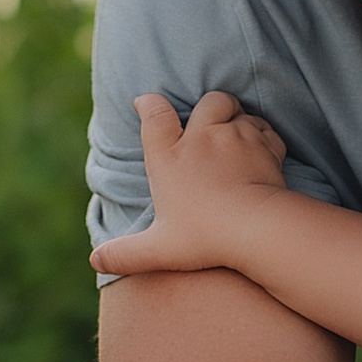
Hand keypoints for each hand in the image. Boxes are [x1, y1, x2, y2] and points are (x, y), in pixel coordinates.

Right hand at [90, 90, 287, 278]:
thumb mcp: (158, 249)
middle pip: (209, 101)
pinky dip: (265, 136)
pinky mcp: (265, 145)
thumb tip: (96, 261)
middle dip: (210, 106)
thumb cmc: (205, 237)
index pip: (155, 116)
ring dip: (240, 120)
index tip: (146, 102)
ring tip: (237, 138)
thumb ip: (125, 254)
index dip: (149, 104)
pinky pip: (266, 130)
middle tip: (210, 121)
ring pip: (240, 112)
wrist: (256, 229)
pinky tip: (262, 151)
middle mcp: (202, 138)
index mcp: (169, 157)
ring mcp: (236, 137)